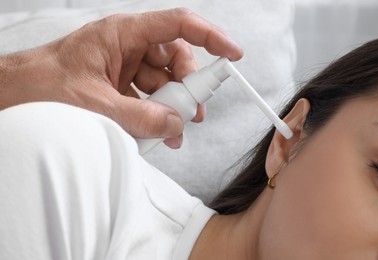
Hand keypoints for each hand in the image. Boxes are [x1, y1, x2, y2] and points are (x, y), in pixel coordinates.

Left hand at [0, 8, 242, 148]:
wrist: (17, 96)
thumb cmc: (44, 85)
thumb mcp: (95, 103)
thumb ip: (139, 116)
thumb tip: (176, 125)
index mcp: (123, 33)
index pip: (177, 25)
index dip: (210, 36)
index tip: (233, 54)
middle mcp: (129, 46)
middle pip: (175, 59)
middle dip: (188, 87)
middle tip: (193, 113)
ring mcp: (127, 67)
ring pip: (165, 83)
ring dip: (174, 107)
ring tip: (176, 132)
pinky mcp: (123, 87)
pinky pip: (151, 98)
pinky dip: (159, 116)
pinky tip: (161, 134)